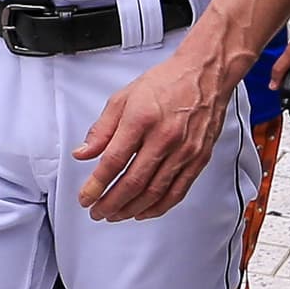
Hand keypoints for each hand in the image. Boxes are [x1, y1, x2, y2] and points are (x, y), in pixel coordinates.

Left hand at [73, 44, 231, 221]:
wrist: (205, 74)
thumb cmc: (166, 83)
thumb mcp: (123, 98)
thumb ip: (101, 129)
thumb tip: (83, 154)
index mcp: (141, 119)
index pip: (113, 161)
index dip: (96, 185)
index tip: (85, 197)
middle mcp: (165, 137)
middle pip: (133, 182)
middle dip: (111, 203)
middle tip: (97, 211)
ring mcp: (184, 150)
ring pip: (155, 192)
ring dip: (131, 209)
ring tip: (115, 214)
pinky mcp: (199, 158)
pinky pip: (177, 191)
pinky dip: (158, 207)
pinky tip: (144, 211)